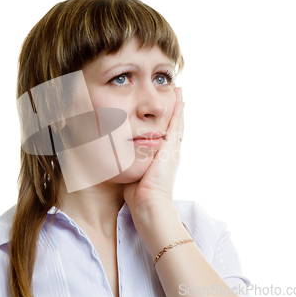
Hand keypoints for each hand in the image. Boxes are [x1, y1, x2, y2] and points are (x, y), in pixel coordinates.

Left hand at [123, 84, 184, 211]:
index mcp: (160, 158)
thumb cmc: (138, 196)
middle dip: (174, 110)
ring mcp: (172, 150)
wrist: (149, 205)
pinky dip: (178, 111)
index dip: (164, 122)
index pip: (163, 136)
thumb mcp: (133, 174)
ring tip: (179, 91)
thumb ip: (127, 164)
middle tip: (176, 93)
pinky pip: (175, 125)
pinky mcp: (171, 148)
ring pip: (176, 123)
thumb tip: (115, 159)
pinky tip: (179, 99)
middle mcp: (169, 152)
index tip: (163, 109)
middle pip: (173, 126)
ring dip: (178, 107)